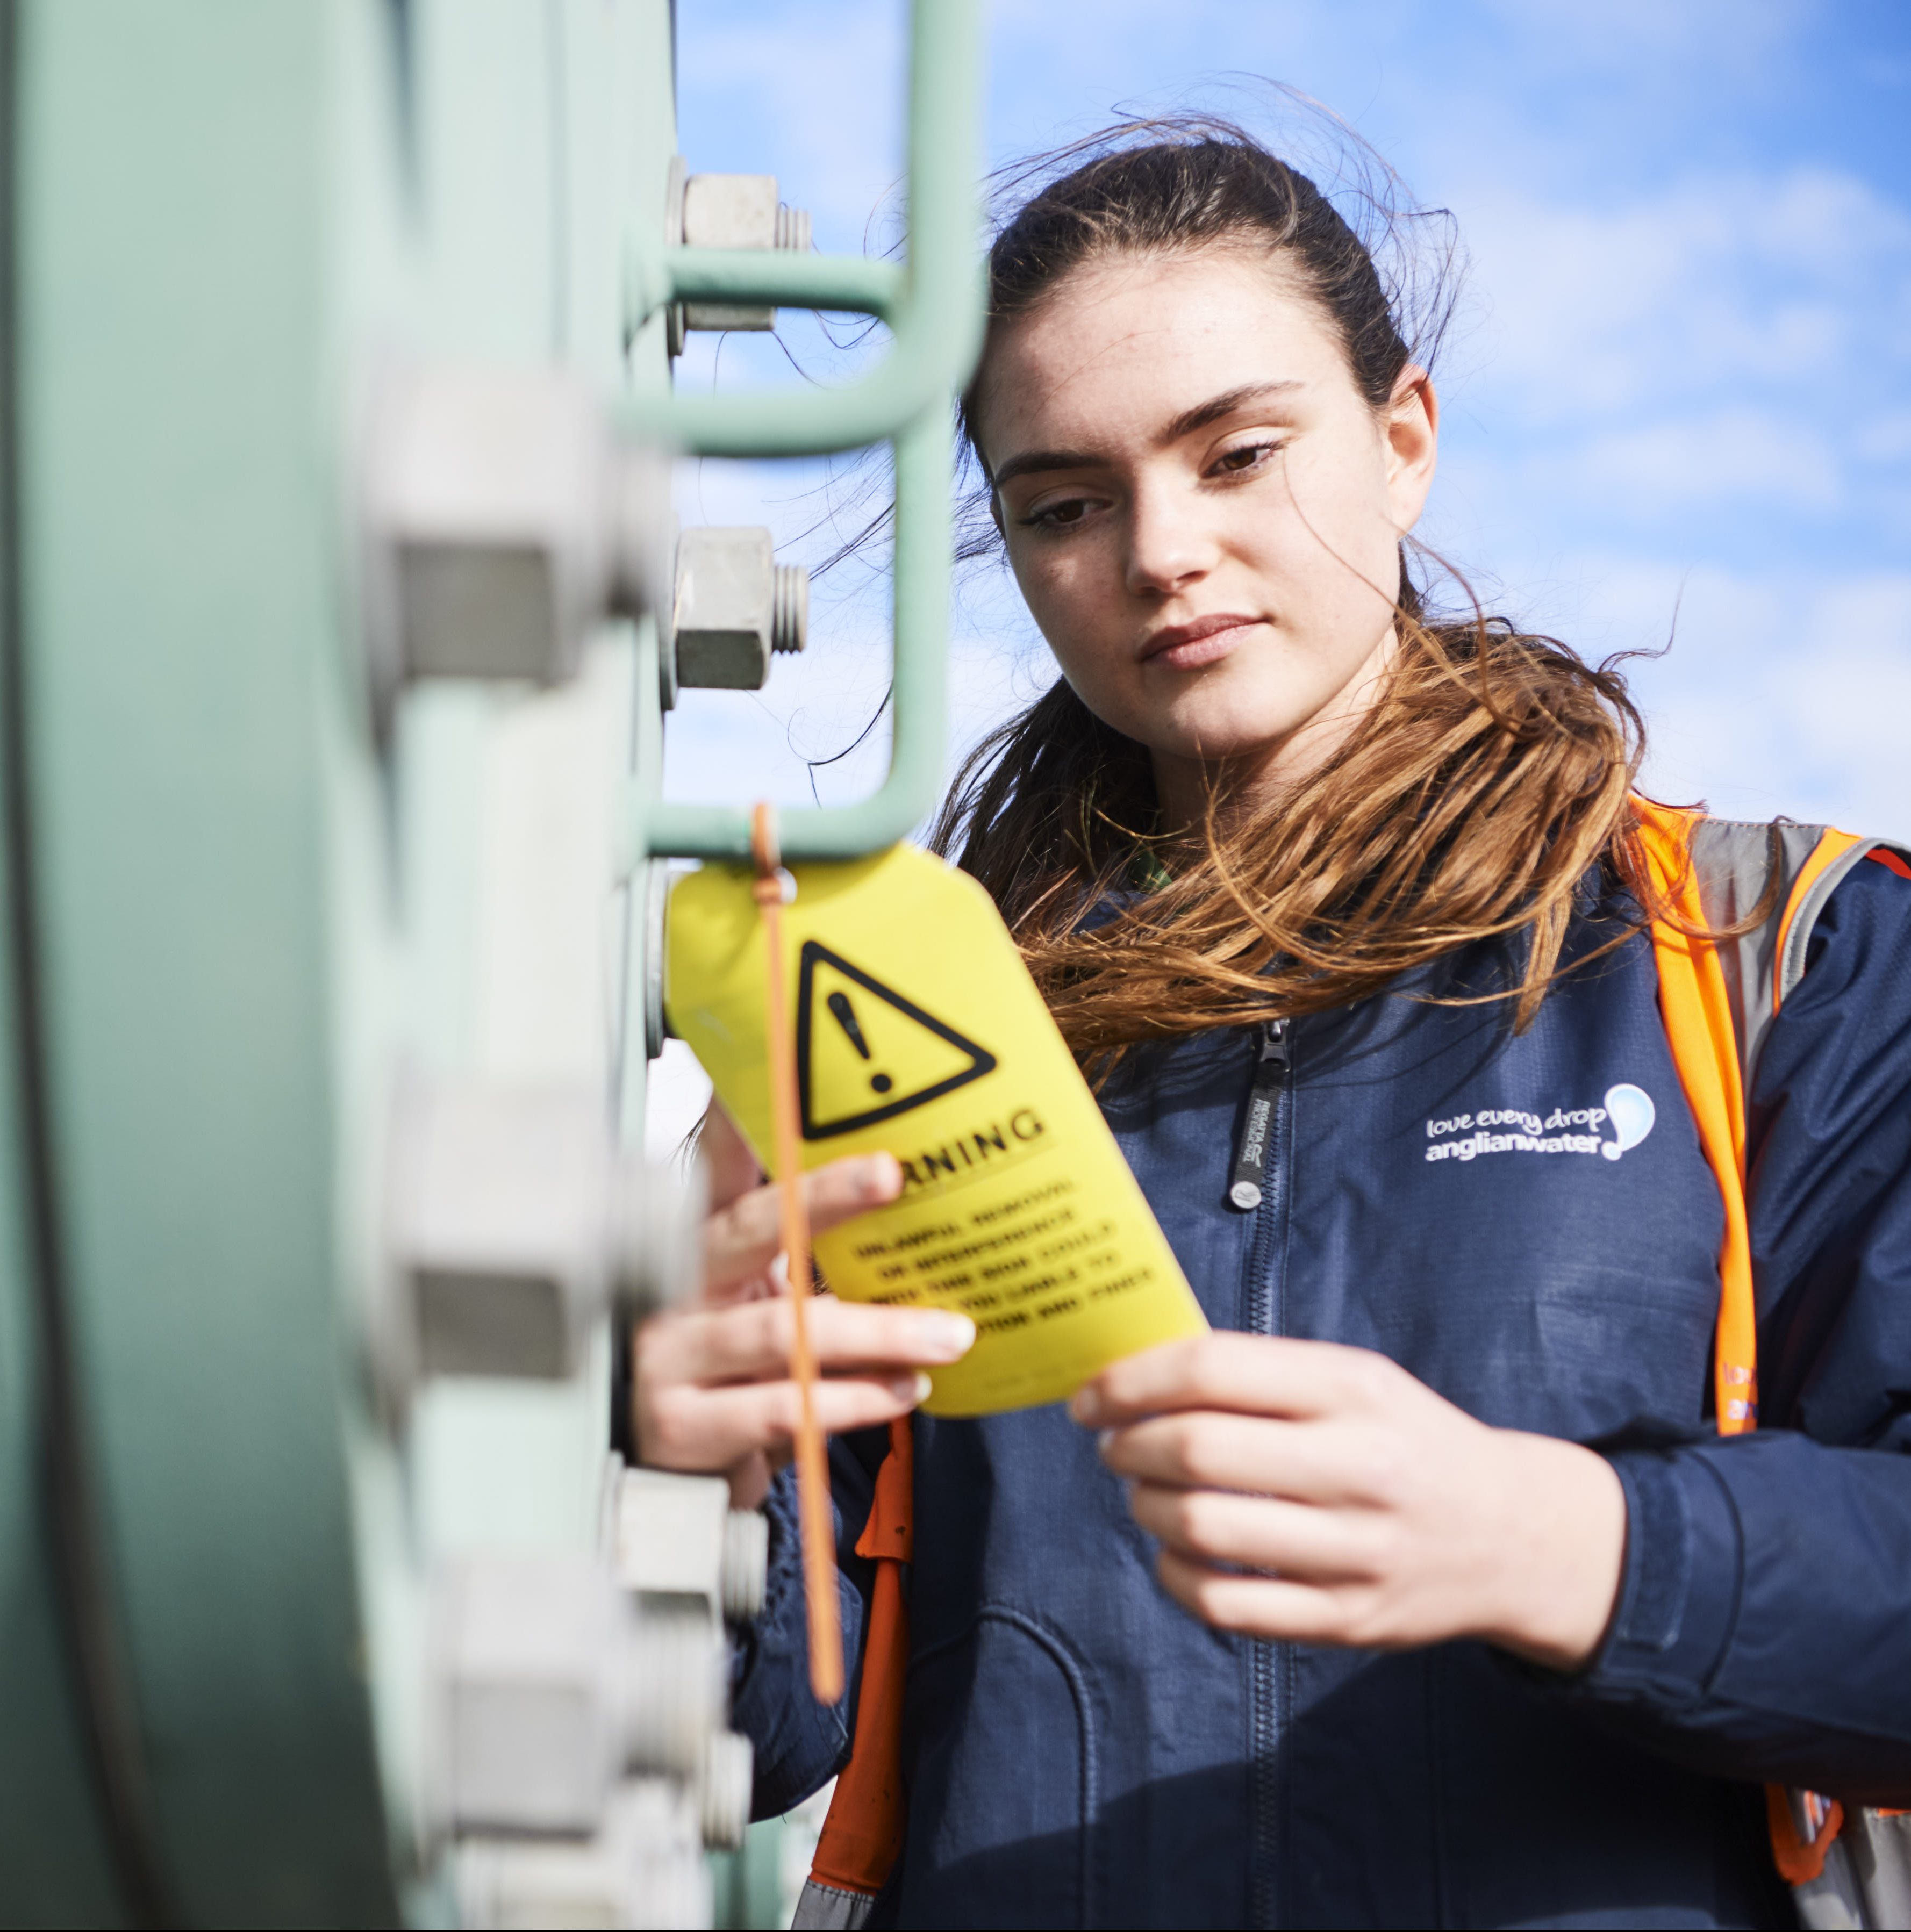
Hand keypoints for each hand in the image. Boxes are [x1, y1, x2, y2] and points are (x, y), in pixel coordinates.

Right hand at [634, 1102, 974, 1506]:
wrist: (661, 1467)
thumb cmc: (724, 1366)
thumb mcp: (753, 1293)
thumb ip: (804, 1244)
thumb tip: (895, 1178)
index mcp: (700, 1242)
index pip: (716, 1164)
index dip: (737, 1117)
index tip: (776, 1076)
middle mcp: (676, 1286)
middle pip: (750, 1227)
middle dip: (822, 1197)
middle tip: (890, 1173)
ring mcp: (672, 1355)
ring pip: (779, 1331)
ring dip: (875, 1331)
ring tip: (947, 1334)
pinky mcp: (683, 1425)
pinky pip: (778, 1406)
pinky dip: (851, 1399)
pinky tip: (901, 1389)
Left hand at [1072, 1333, 1625, 1670]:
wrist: (1514, 1534)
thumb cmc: (1405, 1441)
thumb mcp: (1355, 1380)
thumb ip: (1259, 1373)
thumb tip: (1137, 1376)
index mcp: (1353, 1388)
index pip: (1212, 1369)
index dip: (1131, 1380)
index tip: (1091, 1396)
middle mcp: (1358, 1466)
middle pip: (1196, 1451)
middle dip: (1128, 1445)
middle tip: (1113, 1445)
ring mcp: (1356, 1550)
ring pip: (1202, 1528)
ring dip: (1145, 1507)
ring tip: (1144, 1492)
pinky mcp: (1348, 1620)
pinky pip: (1226, 1605)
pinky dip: (1175, 1576)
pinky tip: (1174, 1553)